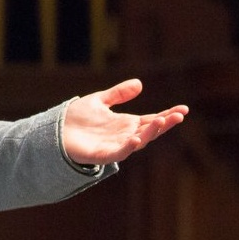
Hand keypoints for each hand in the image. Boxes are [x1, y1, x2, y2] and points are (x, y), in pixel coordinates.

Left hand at [61, 79, 187, 165]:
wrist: (54, 130)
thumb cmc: (75, 118)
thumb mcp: (100, 101)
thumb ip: (118, 94)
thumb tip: (139, 84)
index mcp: (126, 124)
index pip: (152, 120)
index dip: (168, 115)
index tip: (183, 109)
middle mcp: (124, 136)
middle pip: (150, 131)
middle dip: (165, 124)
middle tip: (179, 115)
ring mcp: (114, 146)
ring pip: (138, 141)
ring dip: (150, 133)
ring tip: (162, 122)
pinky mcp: (101, 155)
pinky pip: (118, 153)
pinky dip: (128, 147)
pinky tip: (136, 138)